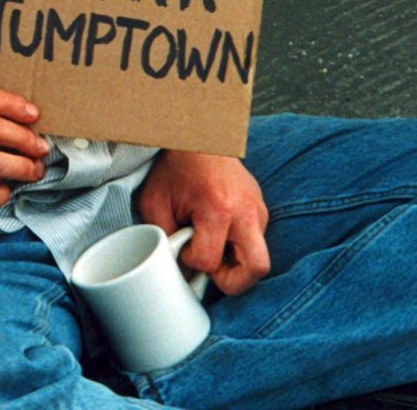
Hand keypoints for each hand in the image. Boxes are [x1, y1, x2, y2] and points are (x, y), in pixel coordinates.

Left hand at [137, 149, 269, 295]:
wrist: (198, 136)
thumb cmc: (176, 167)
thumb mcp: (155, 201)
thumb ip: (163, 237)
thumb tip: (178, 267)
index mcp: (217, 207)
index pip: (209, 260)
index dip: (192, 262)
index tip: (182, 246)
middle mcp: (245, 210)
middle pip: (256, 269)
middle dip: (233, 281)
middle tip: (211, 268)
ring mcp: (258, 208)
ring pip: (259, 257)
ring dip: (235, 263)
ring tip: (211, 246)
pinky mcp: (261, 207)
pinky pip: (256, 239)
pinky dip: (238, 246)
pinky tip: (218, 233)